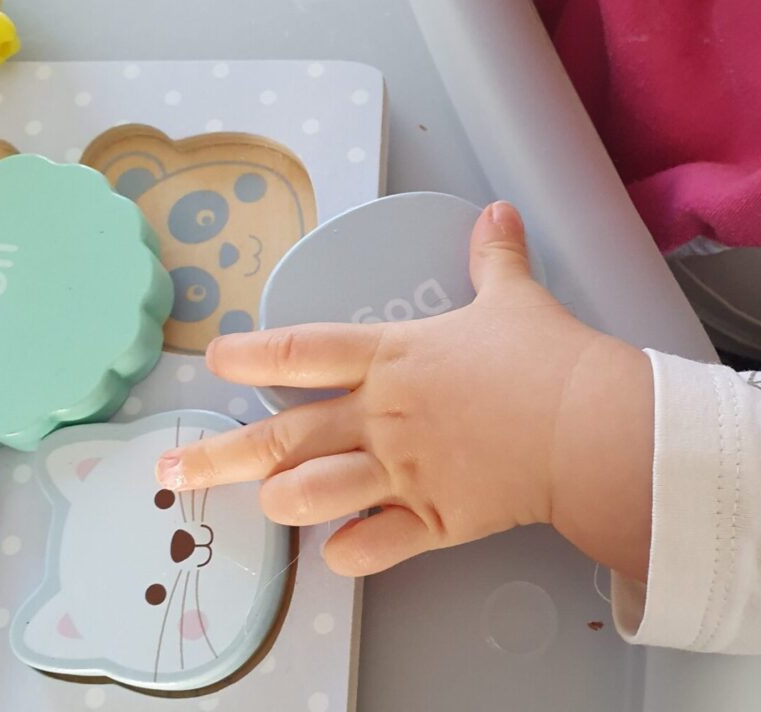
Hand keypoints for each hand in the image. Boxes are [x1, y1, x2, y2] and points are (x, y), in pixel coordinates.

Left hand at [155, 202, 653, 578]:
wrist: (588, 425)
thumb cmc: (547, 357)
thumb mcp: (515, 296)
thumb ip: (494, 254)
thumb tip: (497, 211)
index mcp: (394, 358)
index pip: (302, 352)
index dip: (251, 356)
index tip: (215, 361)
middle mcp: (383, 416)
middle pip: (282, 438)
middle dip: (218, 456)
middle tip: (172, 470)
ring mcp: (402, 473)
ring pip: (311, 496)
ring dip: (281, 501)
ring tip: (265, 502)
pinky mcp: (433, 519)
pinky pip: (371, 547)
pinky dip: (348, 550)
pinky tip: (340, 547)